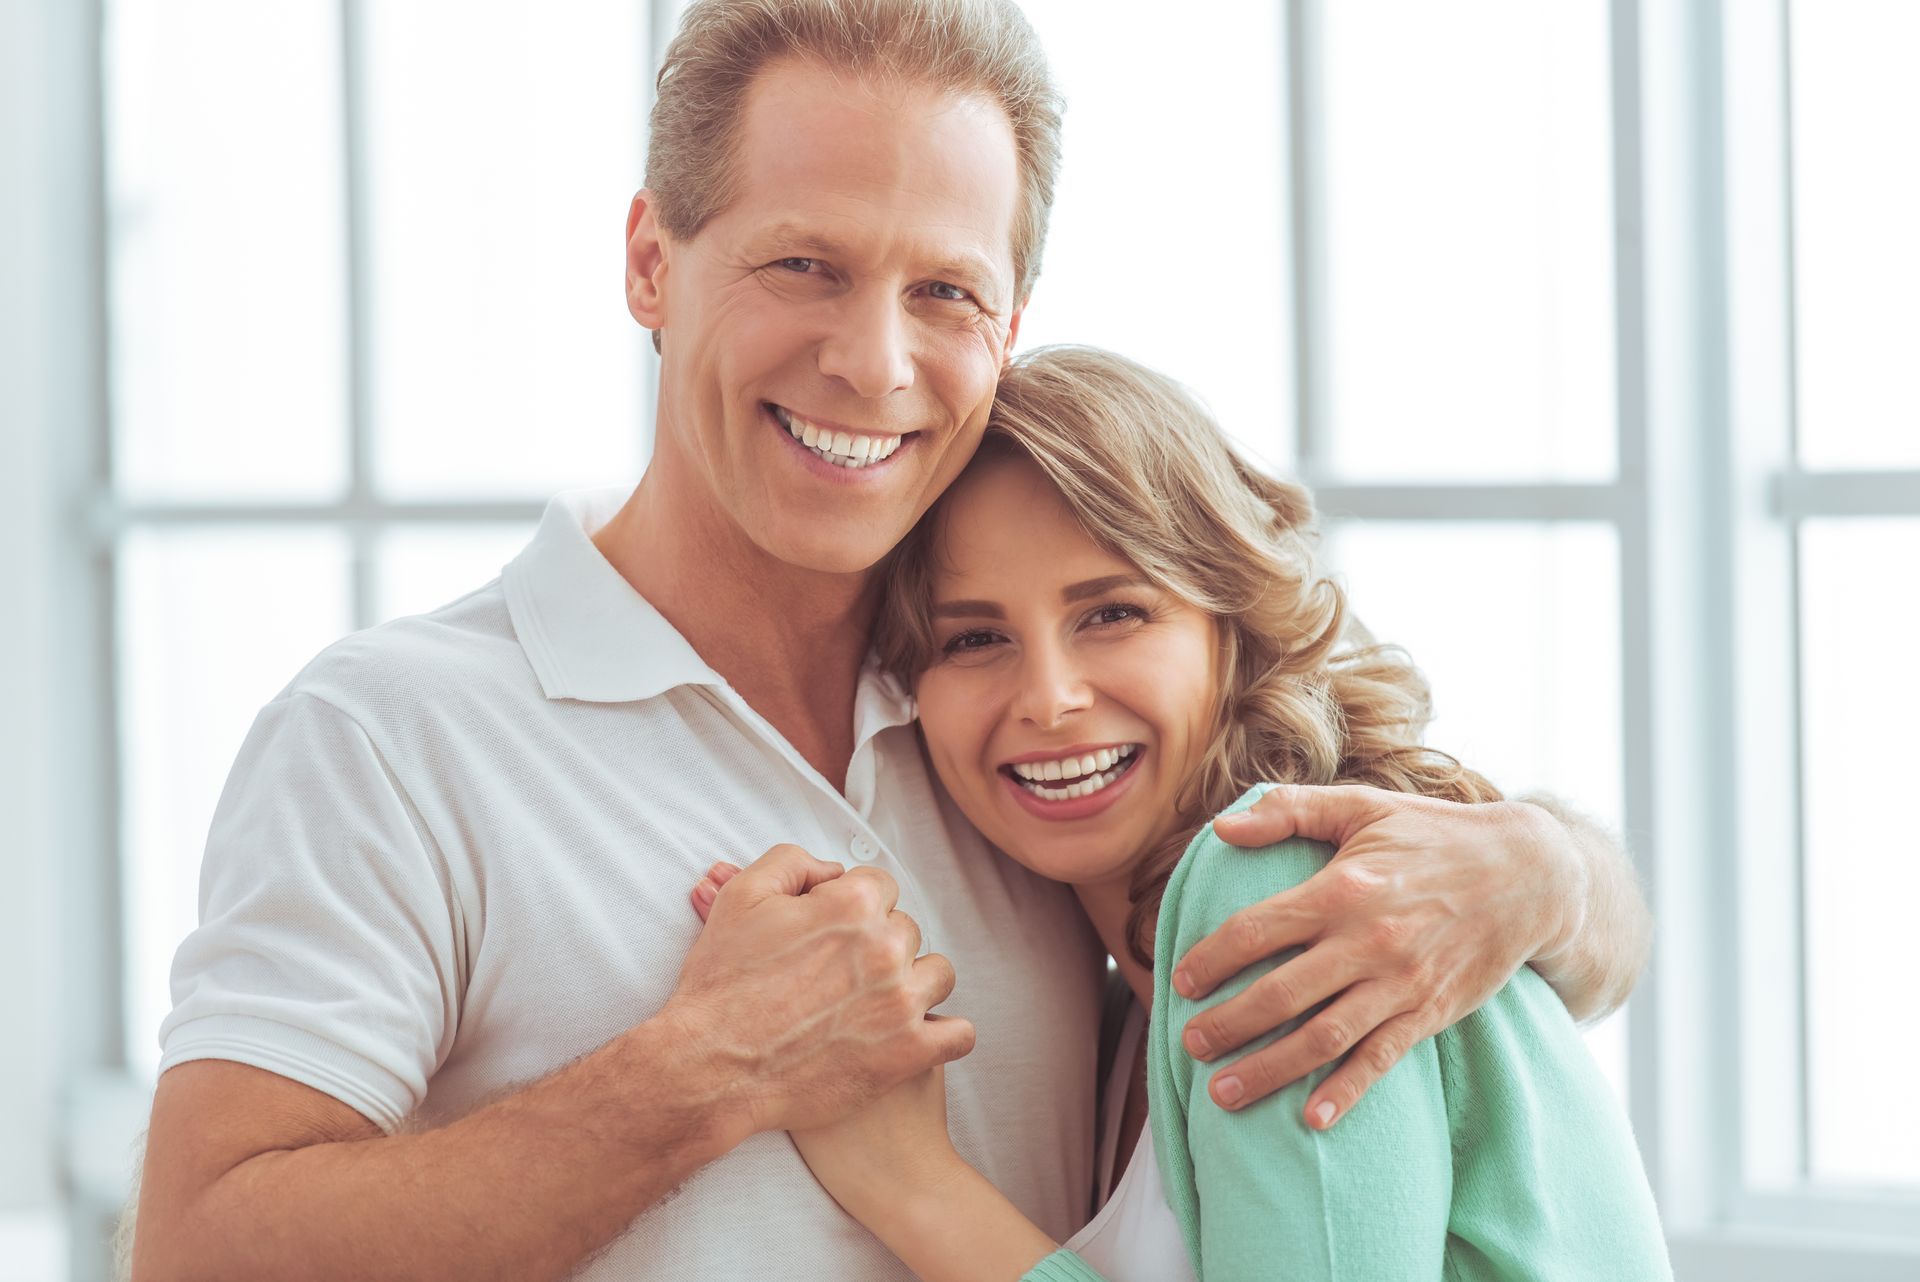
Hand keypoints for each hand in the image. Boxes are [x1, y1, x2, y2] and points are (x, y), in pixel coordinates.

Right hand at [661, 847, 974, 1138]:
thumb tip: (833, 869)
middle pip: (908, 930)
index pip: (881, 887)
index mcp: (853, 903)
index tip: (831, 935)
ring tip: (878, 1004)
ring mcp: (901, 1002)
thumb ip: (793, 862)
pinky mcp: (908, 1054)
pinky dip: (942, 1034)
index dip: (852, 908)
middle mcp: (886, 947)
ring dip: (914, 984)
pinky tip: (914, 1036)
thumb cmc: (722, 983)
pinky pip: (959, 1034)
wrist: (711, 1067)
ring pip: (939, 976)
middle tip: (841, 976)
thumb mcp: (741, 897)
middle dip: (879, 947)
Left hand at [1174, 784, 1575, 1127]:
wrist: (1531, 874)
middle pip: (1281, 994)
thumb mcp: (1363, 806)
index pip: (1258, 929)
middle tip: (1188, 1044)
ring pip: (1323, 1037)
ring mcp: (1400, 982)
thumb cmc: (1434, 834)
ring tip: (1221, 1093)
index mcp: (1342, 888)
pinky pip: (1382, 1059)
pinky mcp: (1430, 1012)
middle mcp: (1368, 940)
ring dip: (1269, 1069)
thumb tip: (1219, 826)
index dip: (1212, 958)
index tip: (1180, 980)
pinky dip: (1347, 1092)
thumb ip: (1288, 812)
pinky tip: (1311, 1120)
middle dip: (1228, 1025)